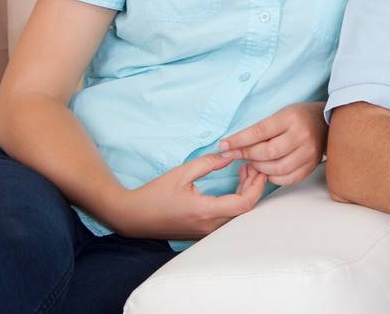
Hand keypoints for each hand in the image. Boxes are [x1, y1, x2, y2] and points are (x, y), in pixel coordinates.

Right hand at [104, 155, 265, 239]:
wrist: (131, 217)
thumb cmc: (154, 194)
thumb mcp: (182, 173)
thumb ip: (209, 163)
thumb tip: (231, 156)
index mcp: (205, 212)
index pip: (244, 204)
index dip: (257, 186)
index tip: (258, 168)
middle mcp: (208, 227)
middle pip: (245, 210)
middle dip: (254, 186)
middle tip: (252, 165)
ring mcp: (205, 232)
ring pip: (238, 215)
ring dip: (246, 193)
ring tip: (244, 170)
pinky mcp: (202, 232)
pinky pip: (228, 218)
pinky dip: (236, 201)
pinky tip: (234, 185)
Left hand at [219, 102, 326, 185]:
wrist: (326, 123)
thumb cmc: (297, 118)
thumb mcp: (279, 114)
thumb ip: (259, 129)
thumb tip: (230, 146)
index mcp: (291, 118)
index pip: (259, 132)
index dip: (238, 141)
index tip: (223, 146)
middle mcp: (302, 135)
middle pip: (268, 152)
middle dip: (247, 156)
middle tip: (237, 156)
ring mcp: (309, 152)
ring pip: (277, 168)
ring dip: (259, 168)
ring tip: (253, 163)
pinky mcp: (312, 165)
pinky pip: (288, 178)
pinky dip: (273, 178)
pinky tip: (267, 171)